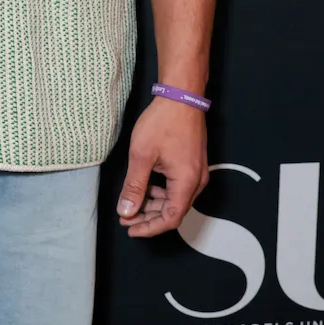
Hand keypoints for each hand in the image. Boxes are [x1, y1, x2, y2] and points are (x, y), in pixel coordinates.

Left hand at [116, 96, 208, 237]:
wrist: (182, 96)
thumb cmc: (163, 122)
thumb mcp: (141, 156)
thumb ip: (134, 187)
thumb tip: (126, 211)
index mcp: (186, 183)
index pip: (170, 219)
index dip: (149, 228)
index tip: (129, 227)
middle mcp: (197, 181)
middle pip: (174, 212)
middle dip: (149, 218)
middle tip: (126, 217)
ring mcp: (198, 173)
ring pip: (176, 201)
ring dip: (154, 206)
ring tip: (132, 204)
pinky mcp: (194, 165)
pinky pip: (179, 188)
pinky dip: (162, 193)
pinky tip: (147, 188)